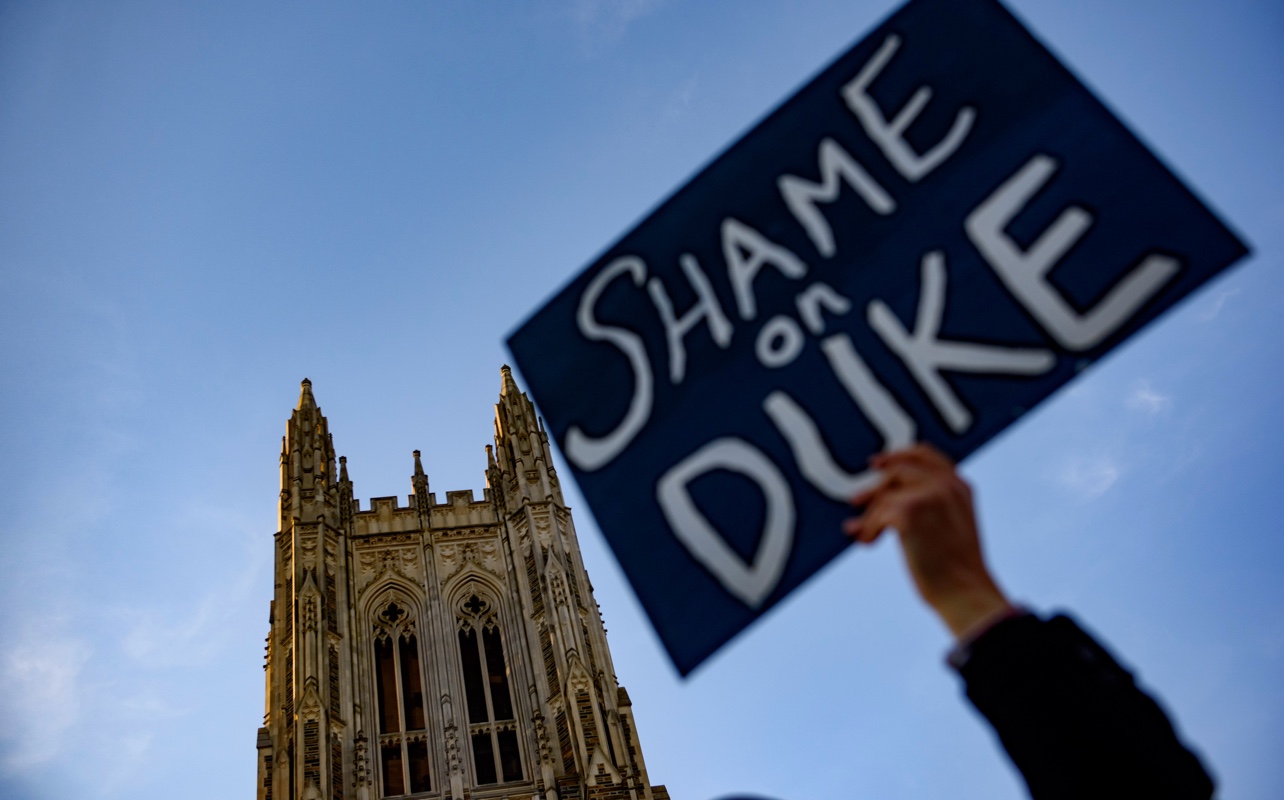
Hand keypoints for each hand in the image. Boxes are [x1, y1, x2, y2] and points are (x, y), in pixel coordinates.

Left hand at [844, 444, 1009, 638]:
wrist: (965, 593)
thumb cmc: (956, 571)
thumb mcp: (952, 527)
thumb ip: (931, 506)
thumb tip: (887, 499)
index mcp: (960, 487)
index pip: (925, 455)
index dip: (899, 456)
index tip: (878, 464)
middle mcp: (946, 485)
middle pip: (898, 471)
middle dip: (874, 487)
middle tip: (854, 500)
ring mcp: (929, 495)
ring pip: (885, 496)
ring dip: (870, 517)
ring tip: (863, 534)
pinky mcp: (910, 511)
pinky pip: (877, 514)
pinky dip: (868, 529)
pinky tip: (869, 543)